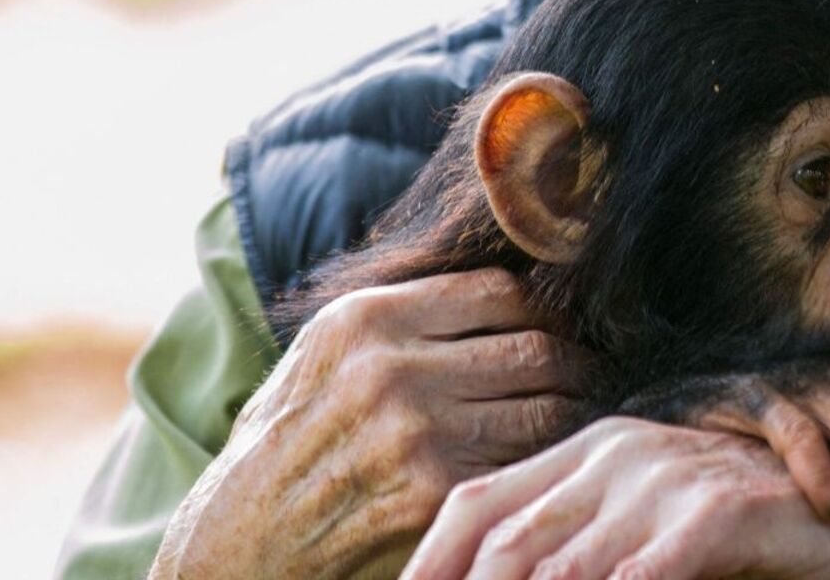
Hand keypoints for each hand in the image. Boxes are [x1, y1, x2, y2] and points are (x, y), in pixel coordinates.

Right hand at [148, 268, 586, 578]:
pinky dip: (548, 463)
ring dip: (571, 414)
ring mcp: (418, 431)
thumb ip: (401, 320)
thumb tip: (499, 292)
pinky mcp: (438, 491)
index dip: (539, 312)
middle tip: (587, 377)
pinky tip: (549, 465)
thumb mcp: (325, 357)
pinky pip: (526, 462)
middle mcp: (392, 367)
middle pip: (534, 346)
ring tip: (578, 417)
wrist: (242, 540)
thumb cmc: (289, 446)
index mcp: (365, 319)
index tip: (552, 331)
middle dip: (571, 364)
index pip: (498, 290)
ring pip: (545, 405)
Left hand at [400, 416, 829, 579]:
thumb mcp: (659, 530)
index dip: (427, 566)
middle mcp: (617, 452)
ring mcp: (664, 476)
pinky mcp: (714, 508)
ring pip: (556, 566)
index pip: (476, 501)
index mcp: (591, 450)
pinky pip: (636, 577)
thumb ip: (591, 551)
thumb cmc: (762, 527)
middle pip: (502, 538)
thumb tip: (512, 575)